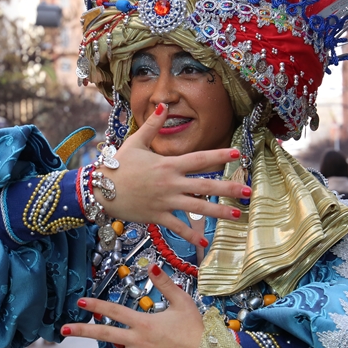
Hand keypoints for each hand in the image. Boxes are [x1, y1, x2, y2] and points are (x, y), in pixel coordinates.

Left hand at [62, 264, 203, 347]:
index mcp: (144, 322)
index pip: (115, 311)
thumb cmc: (196, 328)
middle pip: (105, 335)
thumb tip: (152, 265)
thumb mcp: (182, 301)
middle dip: (83, 332)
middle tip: (63, 331)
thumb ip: (165, 283)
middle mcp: (138, 341)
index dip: (97, 305)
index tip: (81, 302)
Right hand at [98, 103, 249, 247]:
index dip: (219, 156)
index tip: (238, 155)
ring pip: (197, 208)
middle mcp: (170, 183)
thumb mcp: (135, 142)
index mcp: (168, 164)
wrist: (99, 189)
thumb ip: (152, 125)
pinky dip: (191, 236)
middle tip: (249, 191)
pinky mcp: (157, 216)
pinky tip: (204, 243)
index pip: (199, 159)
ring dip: (219, 212)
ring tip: (238, 215)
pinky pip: (178, 227)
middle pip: (206, 185)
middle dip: (229, 188)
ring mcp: (165, 201)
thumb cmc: (117, 165)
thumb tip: (162, 105)